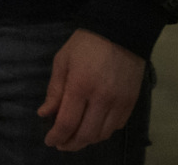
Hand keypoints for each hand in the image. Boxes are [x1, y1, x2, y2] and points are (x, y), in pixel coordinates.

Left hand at [37, 29, 145, 150]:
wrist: (120, 33)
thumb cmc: (85, 45)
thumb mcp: (62, 61)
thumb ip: (54, 90)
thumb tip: (45, 113)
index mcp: (80, 86)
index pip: (67, 122)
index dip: (57, 136)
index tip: (49, 141)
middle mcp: (102, 99)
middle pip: (86, 134)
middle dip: (71, 144)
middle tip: (61, 145)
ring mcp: (120, 102)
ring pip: (103, 134)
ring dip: (88, 140)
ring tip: (75, 139)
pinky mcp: (132, 103)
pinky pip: (117, 126)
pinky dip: (104, 132)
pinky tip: (94, 128)